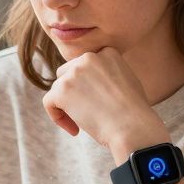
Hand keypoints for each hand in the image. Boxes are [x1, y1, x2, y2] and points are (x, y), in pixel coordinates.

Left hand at [42, 47, 168, 155]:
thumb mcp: (127, 81)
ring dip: (66, 106)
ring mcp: (74, 72)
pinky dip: (57, 117)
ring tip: (83, 125)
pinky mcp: (62, 89)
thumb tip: (89, 80)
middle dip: (72, 92)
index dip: (86, 85)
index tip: (96, 102)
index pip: (85, 65)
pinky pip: (49, 102)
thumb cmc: (134, 112)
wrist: (132, 127)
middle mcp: (89, 57)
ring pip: (58, 89)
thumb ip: (108, 74)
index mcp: (107, 52)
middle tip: (86, 113)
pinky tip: (74, 130)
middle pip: (67, 73)